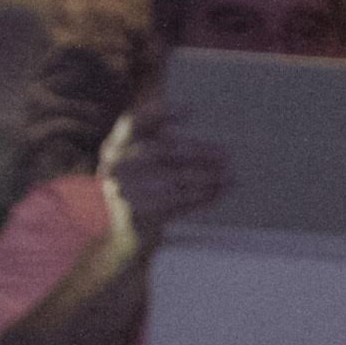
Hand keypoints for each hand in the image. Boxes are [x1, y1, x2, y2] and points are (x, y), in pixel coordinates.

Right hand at [104, 98, 233, 246]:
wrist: (126, 234)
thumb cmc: (145, 189)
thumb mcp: (147, 164)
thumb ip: (167, 144)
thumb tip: (214, 149)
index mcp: (115, 145)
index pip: (133, 122)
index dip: (159, 113)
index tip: (191, 109)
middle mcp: (114, 165)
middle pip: (160, 150)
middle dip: (197, 151)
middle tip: (226, 154)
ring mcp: (122, 190)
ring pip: (173, 179)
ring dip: (207, 177)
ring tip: (231, 176)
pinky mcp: (136, 213)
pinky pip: (176, 201)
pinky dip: (201, 196)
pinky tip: (220, 191)